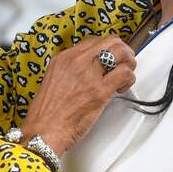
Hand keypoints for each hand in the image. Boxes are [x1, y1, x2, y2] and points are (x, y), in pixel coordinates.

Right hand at [20, 35, 135, 154]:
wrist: (43, 131)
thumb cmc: (47, 113)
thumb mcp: (53, 80)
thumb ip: (70, 70)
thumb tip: (89, 70)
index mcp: (63, 58)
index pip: (94, 40)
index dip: (107, 48)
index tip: (110, 57)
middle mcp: (76, 62)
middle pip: (110, 41)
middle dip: (123, 51)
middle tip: (124, 63)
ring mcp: (89, 75)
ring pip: (121, 53)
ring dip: (129, 63)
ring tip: (125, 75)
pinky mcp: (100, 91)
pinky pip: (124, 73)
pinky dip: (129, 79)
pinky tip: (122, 88)